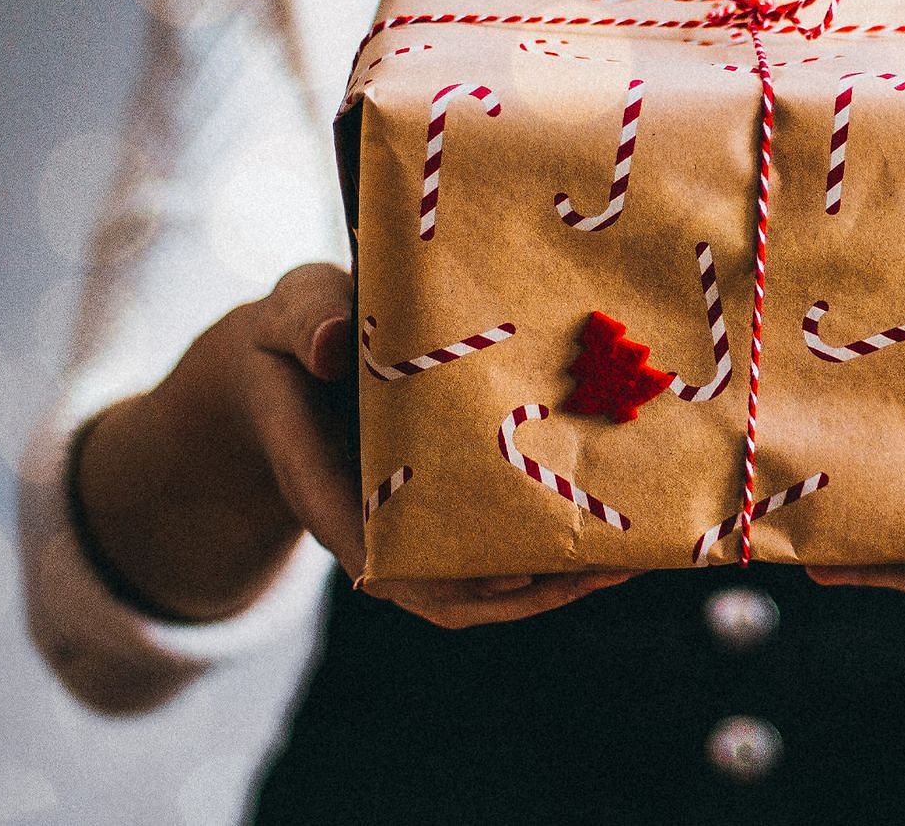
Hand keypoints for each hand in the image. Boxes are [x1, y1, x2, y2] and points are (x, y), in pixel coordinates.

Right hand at [74, 262, 636, 628]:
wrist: (288, 362)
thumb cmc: (294, 332)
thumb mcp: (290, 313)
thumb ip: (306, 321)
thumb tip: (329, 344)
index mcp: (323, 481)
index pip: (374, 549)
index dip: (439, 572)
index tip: (504, 573)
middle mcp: (365, 521)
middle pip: (438, 588)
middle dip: (516, 591)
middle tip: (594, 569)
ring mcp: (402, 526)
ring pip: (470, 588)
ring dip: (542, 588)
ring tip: (616, 566)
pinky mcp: (434, 515)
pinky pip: (484, 558)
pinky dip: (538, 563)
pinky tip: (599, 545)